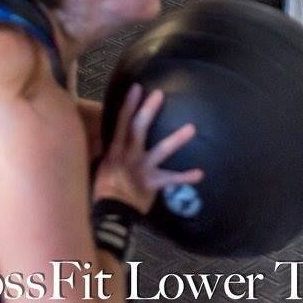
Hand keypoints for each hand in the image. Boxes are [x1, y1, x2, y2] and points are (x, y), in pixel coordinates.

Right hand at [93, 85, 203, 214]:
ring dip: (176, 139)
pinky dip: (185, 176)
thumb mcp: (102, 165)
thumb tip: (110, 135)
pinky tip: (200, 173)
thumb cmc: (105, 189)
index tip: (137, 88)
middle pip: (139, 129)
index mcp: (115, 149)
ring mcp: (143, 168)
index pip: (121, 123)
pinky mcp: (153, 183)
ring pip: (161, 151)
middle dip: (148, 111)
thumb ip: (110, 150)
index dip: (128, 105)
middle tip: (159, 94)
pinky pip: (171, 179)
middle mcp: (129, 155)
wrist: (111, 214)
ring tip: (192, 128)